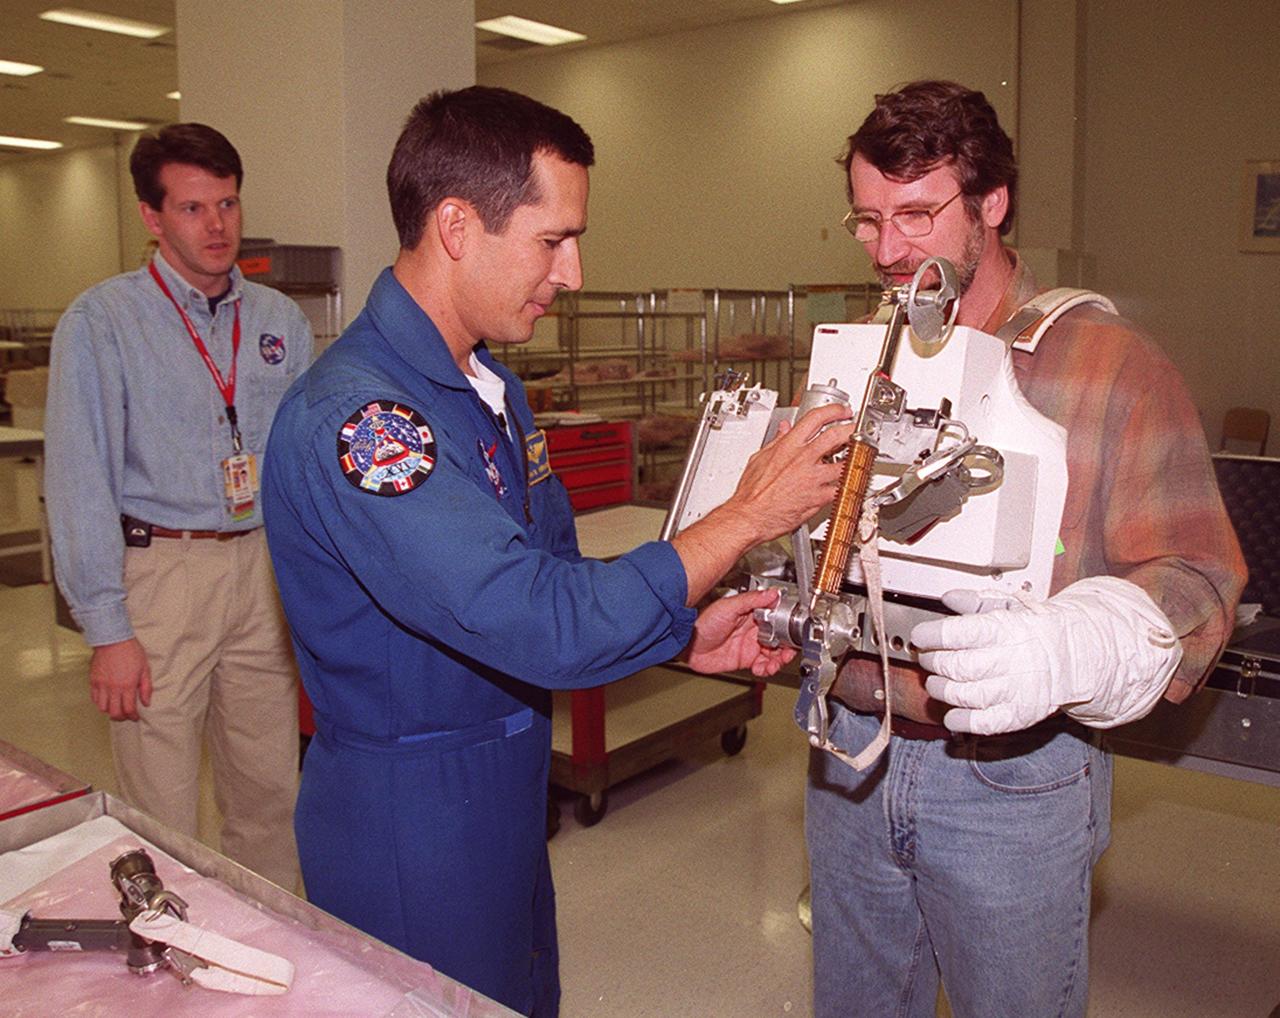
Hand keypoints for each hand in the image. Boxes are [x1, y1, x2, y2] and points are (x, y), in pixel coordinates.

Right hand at [89, 638, 152, 720]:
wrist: (113, 640)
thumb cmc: (131, 652)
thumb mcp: (145, 669)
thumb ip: (146, 688)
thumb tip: (146, 703)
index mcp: (127, 686)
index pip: (129, 709)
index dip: (133, 717)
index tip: (136, 717)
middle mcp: (113, 688)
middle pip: (114, 713)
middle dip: (122, 718)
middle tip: (126, 716)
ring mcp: (101, 685)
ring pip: (102, 708)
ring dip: (110, 711)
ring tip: (117, 708)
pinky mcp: (93, 681)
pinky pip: (94, 698)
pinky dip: (100, 703)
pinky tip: (107, 700)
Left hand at [684, 588, 796, 676]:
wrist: (687, 644)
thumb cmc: (702, 622)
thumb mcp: (728, 607)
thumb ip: (751, 600)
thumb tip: (772, 593)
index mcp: (752, 613)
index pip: (776, 618)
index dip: (787, 626)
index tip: (793, 632)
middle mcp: (753, 629)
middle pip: (779, 638)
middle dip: (787, 646)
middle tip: (787, 652)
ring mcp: (750, 645)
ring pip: (774, 653)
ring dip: (779, 660)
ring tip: (775, 663)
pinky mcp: (745, 659)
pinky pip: (763, 665)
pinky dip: (767, 669)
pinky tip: (763, 668)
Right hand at [726, 402, 854, 544]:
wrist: (750, 516)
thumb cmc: (751, 493)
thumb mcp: (759, 458)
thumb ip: (776, 442)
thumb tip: (783, 430)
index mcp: (788, 446)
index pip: (815, 419)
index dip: (833, 411)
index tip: (842, 412)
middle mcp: (802, 459)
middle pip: (836, 436)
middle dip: (851, 429)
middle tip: (857, 429)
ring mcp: (813, 478)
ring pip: (845, 463)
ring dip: (855, 459)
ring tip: (859, 456)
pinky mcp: (818, 498)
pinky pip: (840, 489)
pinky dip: (847, 486)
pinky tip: (849, 483)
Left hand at [910, 577, 1181, 734]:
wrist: (1075, 655)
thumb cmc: (1034, 629)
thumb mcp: (1008, 606)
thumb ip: (975, 601)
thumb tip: (947, 598)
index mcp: (1006, 630)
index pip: (960, 633)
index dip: (933, 635)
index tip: (920, 636)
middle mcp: (1010, 661)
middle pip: (958, 667)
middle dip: (934, 663)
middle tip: (927, 658)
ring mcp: (1016, 691)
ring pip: (966, 696)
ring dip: (942, 690)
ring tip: (935, 682)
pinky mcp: (1019, 715)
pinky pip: (984, 723)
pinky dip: (960, 722)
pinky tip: (950, 714)